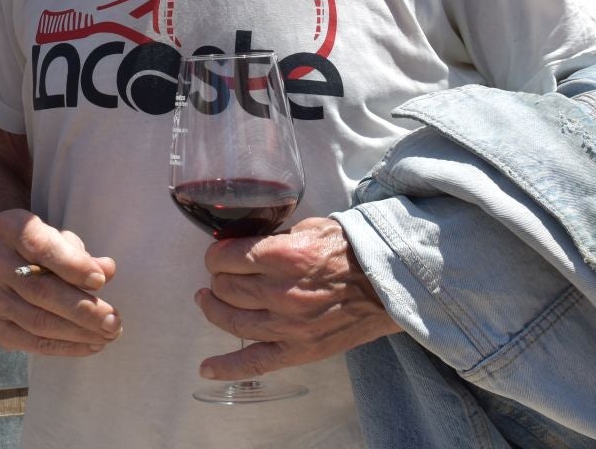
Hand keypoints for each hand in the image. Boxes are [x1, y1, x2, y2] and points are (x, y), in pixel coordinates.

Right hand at [0, 209, 120, 357]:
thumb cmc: (37, 248)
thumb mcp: (58, 239)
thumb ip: (80, 255)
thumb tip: (106, 270)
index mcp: (10, 229)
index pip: (40, 247)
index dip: (72, 265)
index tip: (100, 281)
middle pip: (40, 291)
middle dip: (82, 310)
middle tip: (113, 321)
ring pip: (37, 321)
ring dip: (78, 333)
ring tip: (108, 336)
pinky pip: (31, 342)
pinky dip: (65, 347)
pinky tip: (90, 345)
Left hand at [196, 217, 399, 378]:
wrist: (389, 283)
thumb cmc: (352, 251)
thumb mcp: (308, 228)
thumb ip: (273, 239)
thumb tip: (245, 246)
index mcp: (281, 256)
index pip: (224, 258)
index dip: (216, 254)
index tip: (219, 254)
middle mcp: (280, 292)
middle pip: (225, 288)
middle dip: (218, 278)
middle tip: (221, 274)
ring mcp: (288, 325)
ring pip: (231, 321)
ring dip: (214, 310)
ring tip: (209, 301)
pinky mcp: (299, 350)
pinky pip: (255, 362)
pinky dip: (227, 367)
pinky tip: (207, 368)